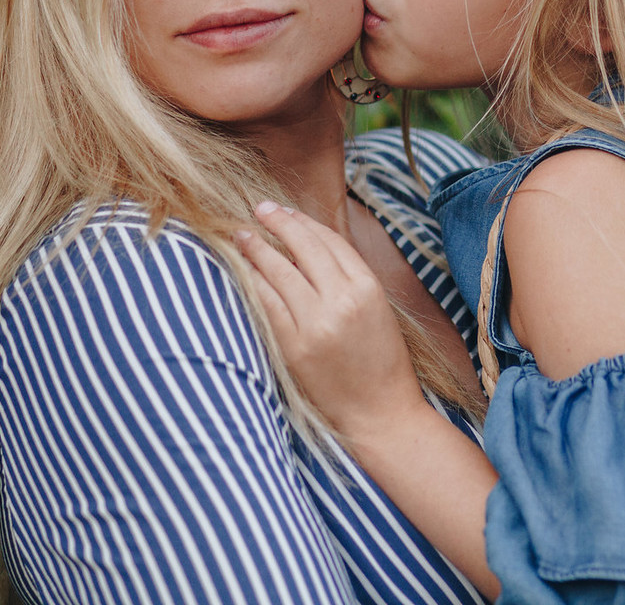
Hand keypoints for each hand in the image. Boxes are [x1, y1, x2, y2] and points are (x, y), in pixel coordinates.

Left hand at [237, 201, 427, 436]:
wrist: (382, 415)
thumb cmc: (382, 365)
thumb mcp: (377, 311)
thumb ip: (348, 279)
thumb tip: (311, 247)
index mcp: (367, 287)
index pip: (329, 240)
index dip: (303, 222)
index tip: (284, 211)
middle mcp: (342, 300)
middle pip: (303, 248)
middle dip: (277, 223)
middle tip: (259, 209)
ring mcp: (317, 324)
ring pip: (279, 272)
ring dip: (257, 249)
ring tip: (242, 235)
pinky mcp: (296, 348)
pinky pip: (268, 304)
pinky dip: (253, 283)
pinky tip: (244, 271)